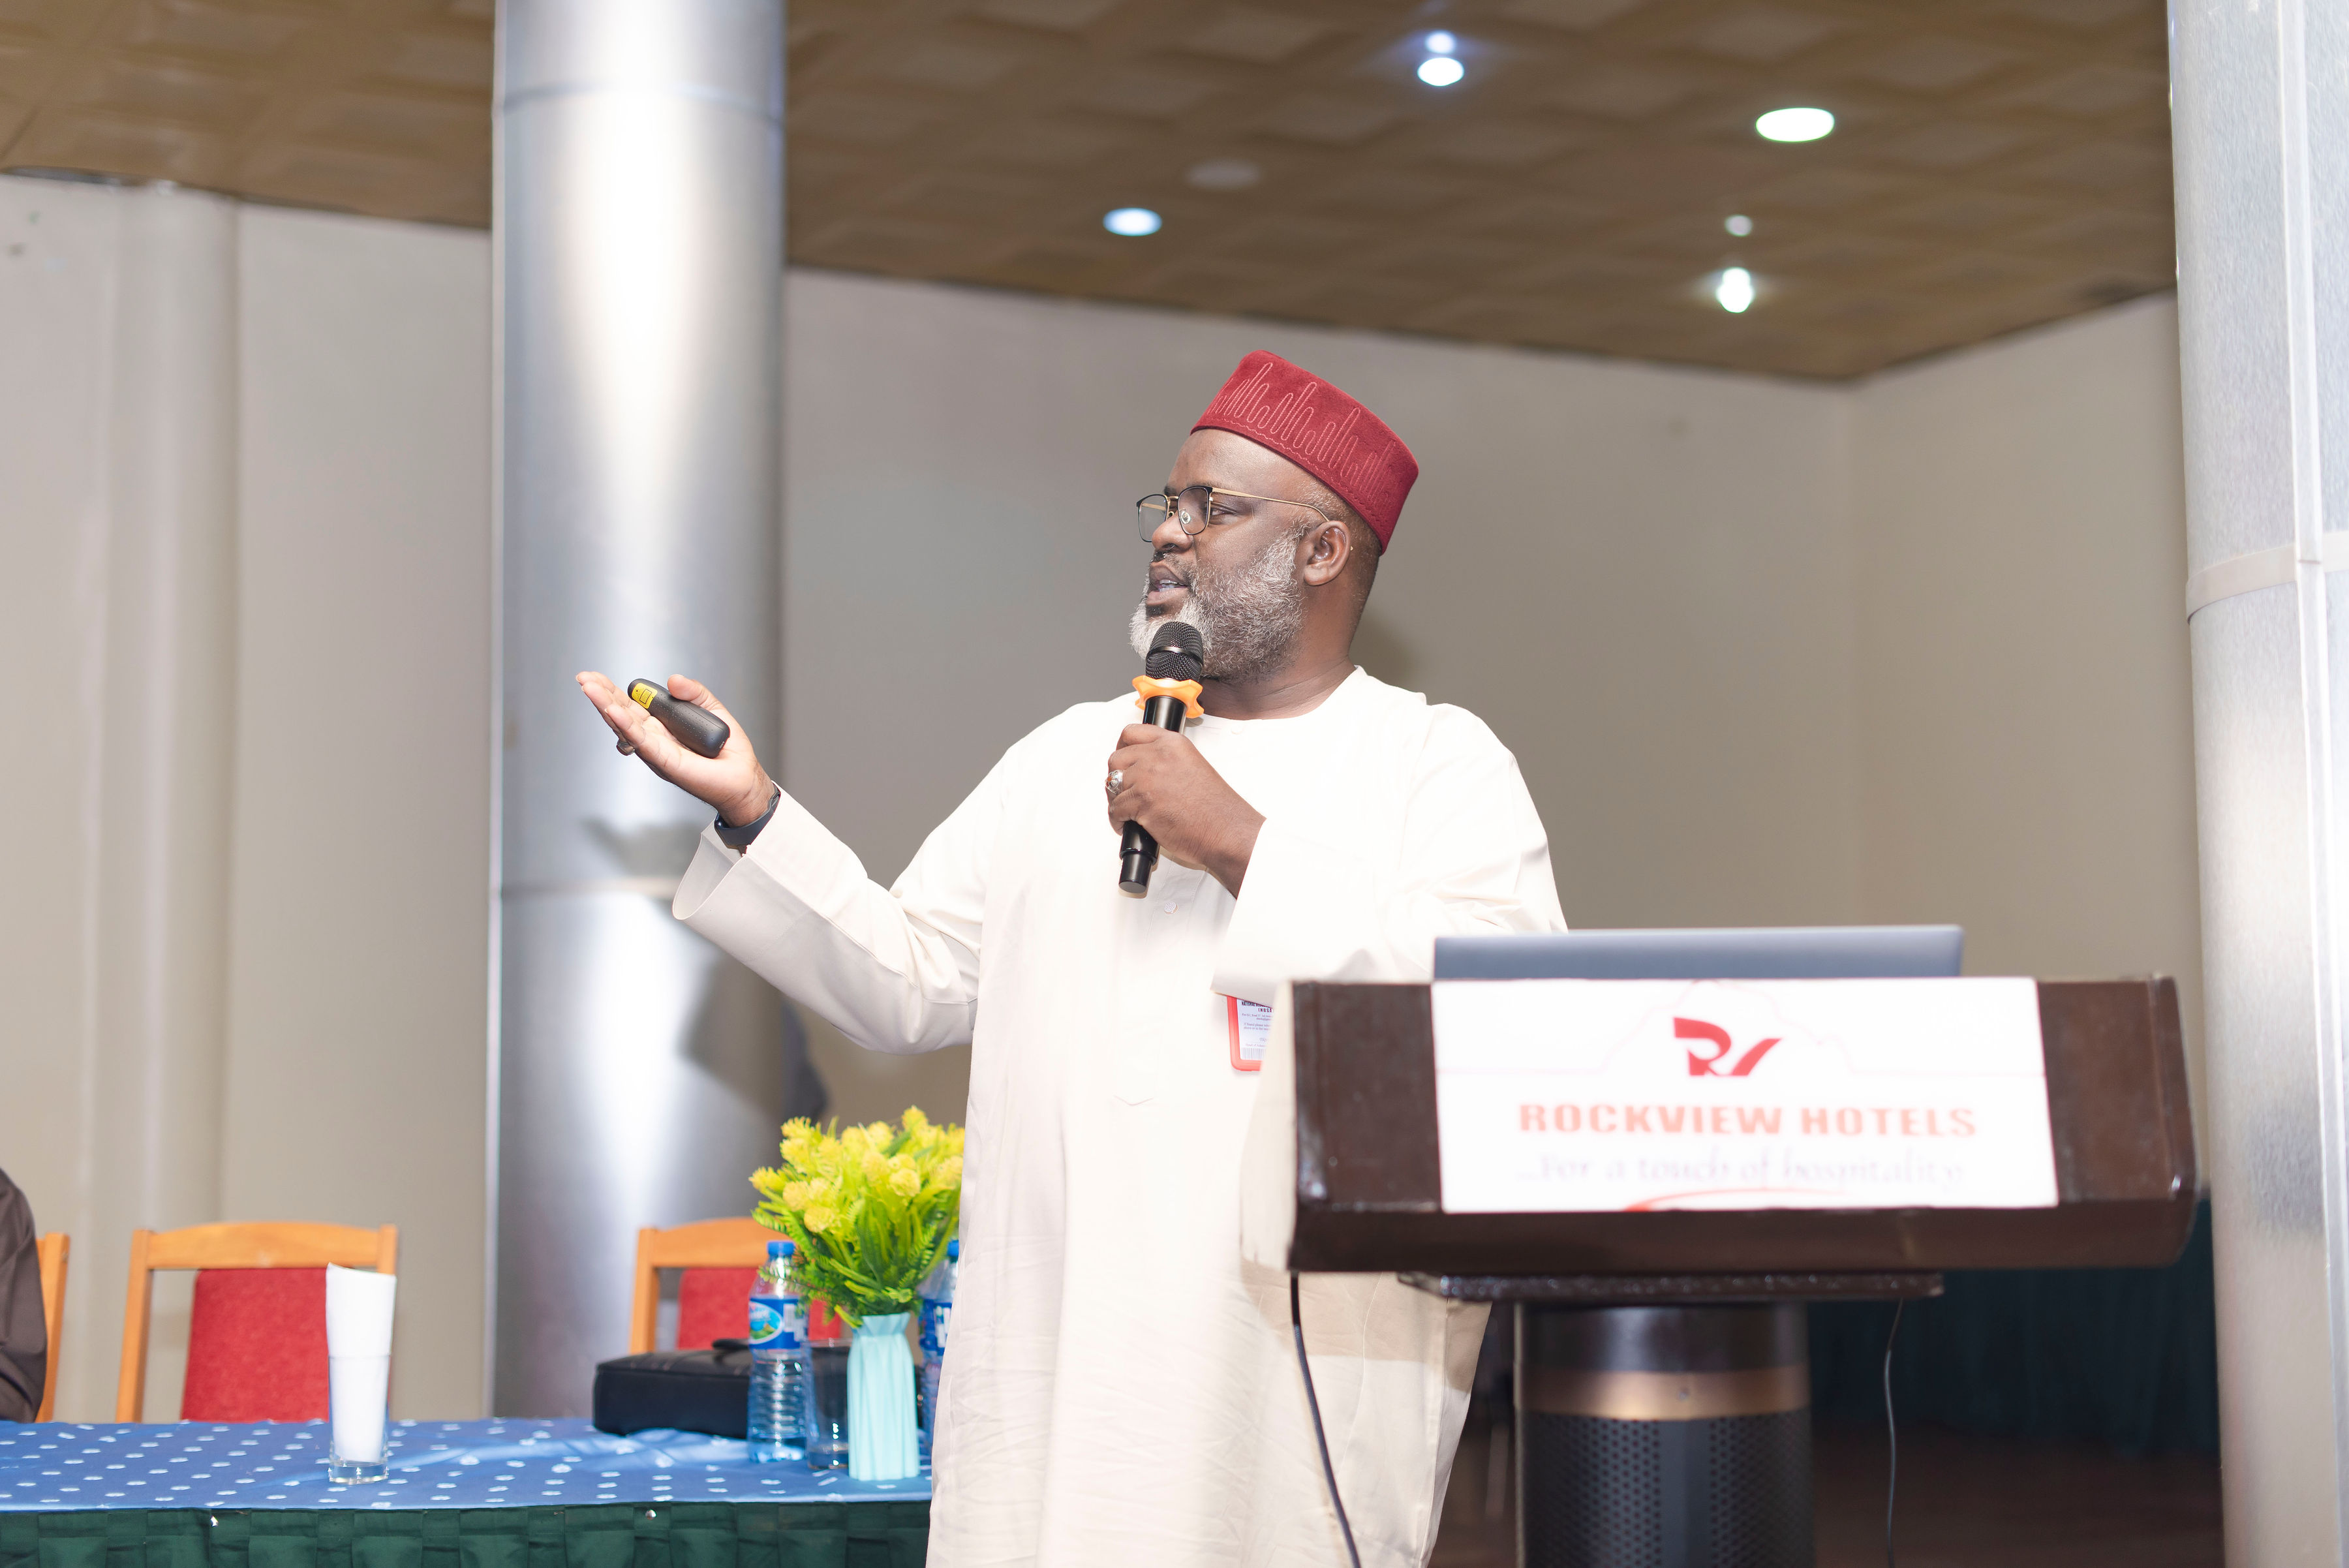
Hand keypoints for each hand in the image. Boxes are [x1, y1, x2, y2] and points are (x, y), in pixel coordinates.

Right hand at [577, 671, 775, 826]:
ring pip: (625, 726)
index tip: (595, 676)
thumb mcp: (712, 708)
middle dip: (601, 695)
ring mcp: (656, 751)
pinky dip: (627, 726)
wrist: (743, 778)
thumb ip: (693, 691)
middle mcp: (654, 738)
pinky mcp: (665, 762)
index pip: (631, 705)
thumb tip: (673, 680)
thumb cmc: (728, 750)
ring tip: (590, 689)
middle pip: (621, 714)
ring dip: (606, 706)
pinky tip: (613, 712)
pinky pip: (642, 742)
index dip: (612, 691)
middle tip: (583, 678)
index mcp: (661, 725)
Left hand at [1106, 724, 1263, 895]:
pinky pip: (1114, 809)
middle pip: (1116, 759)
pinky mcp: (1142, 801)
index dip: (1122, 749)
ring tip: (1128, 813)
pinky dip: (1117, 820)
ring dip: (1117, 801)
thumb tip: (1143, 771)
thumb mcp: (1193, 768)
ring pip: (1112, 785)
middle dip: (1115, 778)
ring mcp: (1148, 777)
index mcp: (1173, 744)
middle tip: (1123, 792)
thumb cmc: (1216, 808)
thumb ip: (1167, 762)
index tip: (1122, 762)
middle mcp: (1158, 755)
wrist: (1226, 830)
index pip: (1132, 733)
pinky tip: (1128, 825)